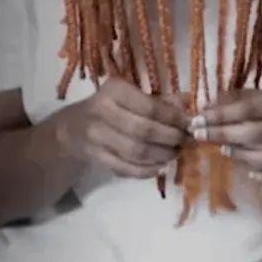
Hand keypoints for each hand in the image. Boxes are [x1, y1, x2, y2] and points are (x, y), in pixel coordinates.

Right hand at [47, 78, 189, 178]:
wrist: (72, 128)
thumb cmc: (109, 107)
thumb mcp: (131, 96)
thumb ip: (159, 100)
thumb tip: (188, 103)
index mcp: (114, 91)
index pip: (149, 107)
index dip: (173, 119)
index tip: (189, 125)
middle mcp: (102, 111)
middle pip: (143, 131)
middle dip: (169, 139)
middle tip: (184, 142)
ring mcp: (97, 137)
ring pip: (135, 152)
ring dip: (161, 156)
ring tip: (175, 154)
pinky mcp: (96, 157)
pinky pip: (125, 168)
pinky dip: (146, 171)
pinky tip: (160, 167)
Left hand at [199, 86, 261, 188]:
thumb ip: (245, 100)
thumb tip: (208, 106)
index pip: (251, 108)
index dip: (222, 115)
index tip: (198, 119)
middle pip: (258, 134)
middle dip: (225, 136)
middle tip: (200, 136)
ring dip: (244, 158)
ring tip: (225, 151)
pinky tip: (253, 175)